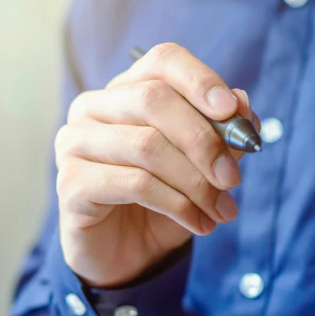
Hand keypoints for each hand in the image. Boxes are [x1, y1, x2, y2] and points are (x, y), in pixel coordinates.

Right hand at [54, 43, 258, 287]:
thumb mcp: (203, 166)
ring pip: (147, 145)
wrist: (130, 254)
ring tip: (223, 210)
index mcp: (127, 90)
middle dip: (203, 140)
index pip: (162, 61)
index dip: (199, 80)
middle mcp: (94, 107)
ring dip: (196, 183)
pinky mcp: (71, 183)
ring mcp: (76, 142)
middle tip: (233, 179)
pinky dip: (178, 205)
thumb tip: (243, 103)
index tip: (231, 110)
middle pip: (154, 100)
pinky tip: (200, 224)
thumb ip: (222, 133)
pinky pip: (134, 183)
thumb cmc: (166, 200)